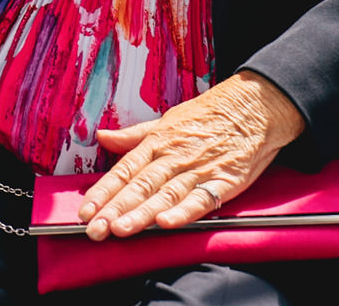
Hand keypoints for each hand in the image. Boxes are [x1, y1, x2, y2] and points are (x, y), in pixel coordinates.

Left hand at [77, 71, 305, 239]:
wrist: (253, 109)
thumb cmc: (206, 116)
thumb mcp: (165, 121)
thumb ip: (133, 135)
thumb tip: (101, 136)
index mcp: (156, 142)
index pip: (124, 170)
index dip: (103, 192)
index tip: (85, 210)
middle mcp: (173, 157)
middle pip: (139, 186)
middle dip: (115, 209)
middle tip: (95, 229)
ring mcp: (198, 170)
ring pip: (165, 195)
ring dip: (142, 214)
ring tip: (121, 229)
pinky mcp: (224, 182)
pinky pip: (201, 200)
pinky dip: (184, 212)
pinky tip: (166, 223)